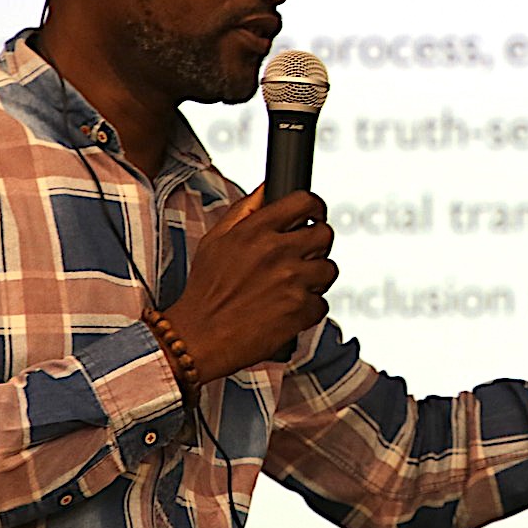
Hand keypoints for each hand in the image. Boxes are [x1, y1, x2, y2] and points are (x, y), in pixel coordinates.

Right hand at [161, 189, 337, 382]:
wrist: (199, 337)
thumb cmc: (204, 292)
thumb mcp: (214, 241)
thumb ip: (244, 211)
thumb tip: (266, 189)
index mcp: (256, 230)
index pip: (304, 202)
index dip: (314, 208)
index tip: (314, 217)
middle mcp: (276, 251)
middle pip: (324, 235)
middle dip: (317, 246)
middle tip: (304, 257)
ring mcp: (291, 281)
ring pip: (329, 270)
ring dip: (315, 279)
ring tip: (292, 288)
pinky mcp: (300, 310)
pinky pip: (322, 303)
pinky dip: (308, 309)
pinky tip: (286, 310)